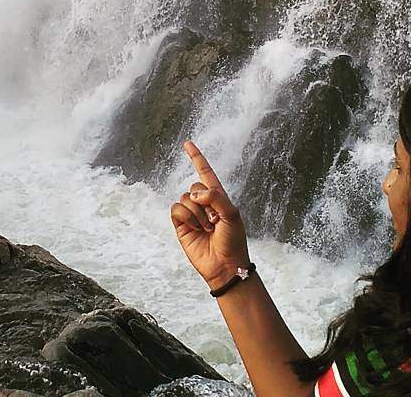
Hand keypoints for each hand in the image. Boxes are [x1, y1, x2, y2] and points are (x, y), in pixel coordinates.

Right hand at [171, 140, 250, 288]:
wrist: (225, 266)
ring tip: (207, 228)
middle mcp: (203, 203)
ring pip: (185, 198)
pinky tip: (196, 228)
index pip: (205, 173)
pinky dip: (186, 217)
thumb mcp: (232, 214)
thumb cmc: (233, 241)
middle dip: (204, 202)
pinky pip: (176, 209)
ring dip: (197, 213)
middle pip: (194, 187)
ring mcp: (191, 214)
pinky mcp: (181, 225)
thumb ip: (216, 197)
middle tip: (214, 220)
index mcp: (217, 197)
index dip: (196, 158)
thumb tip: (195, 194)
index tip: (187, 144)